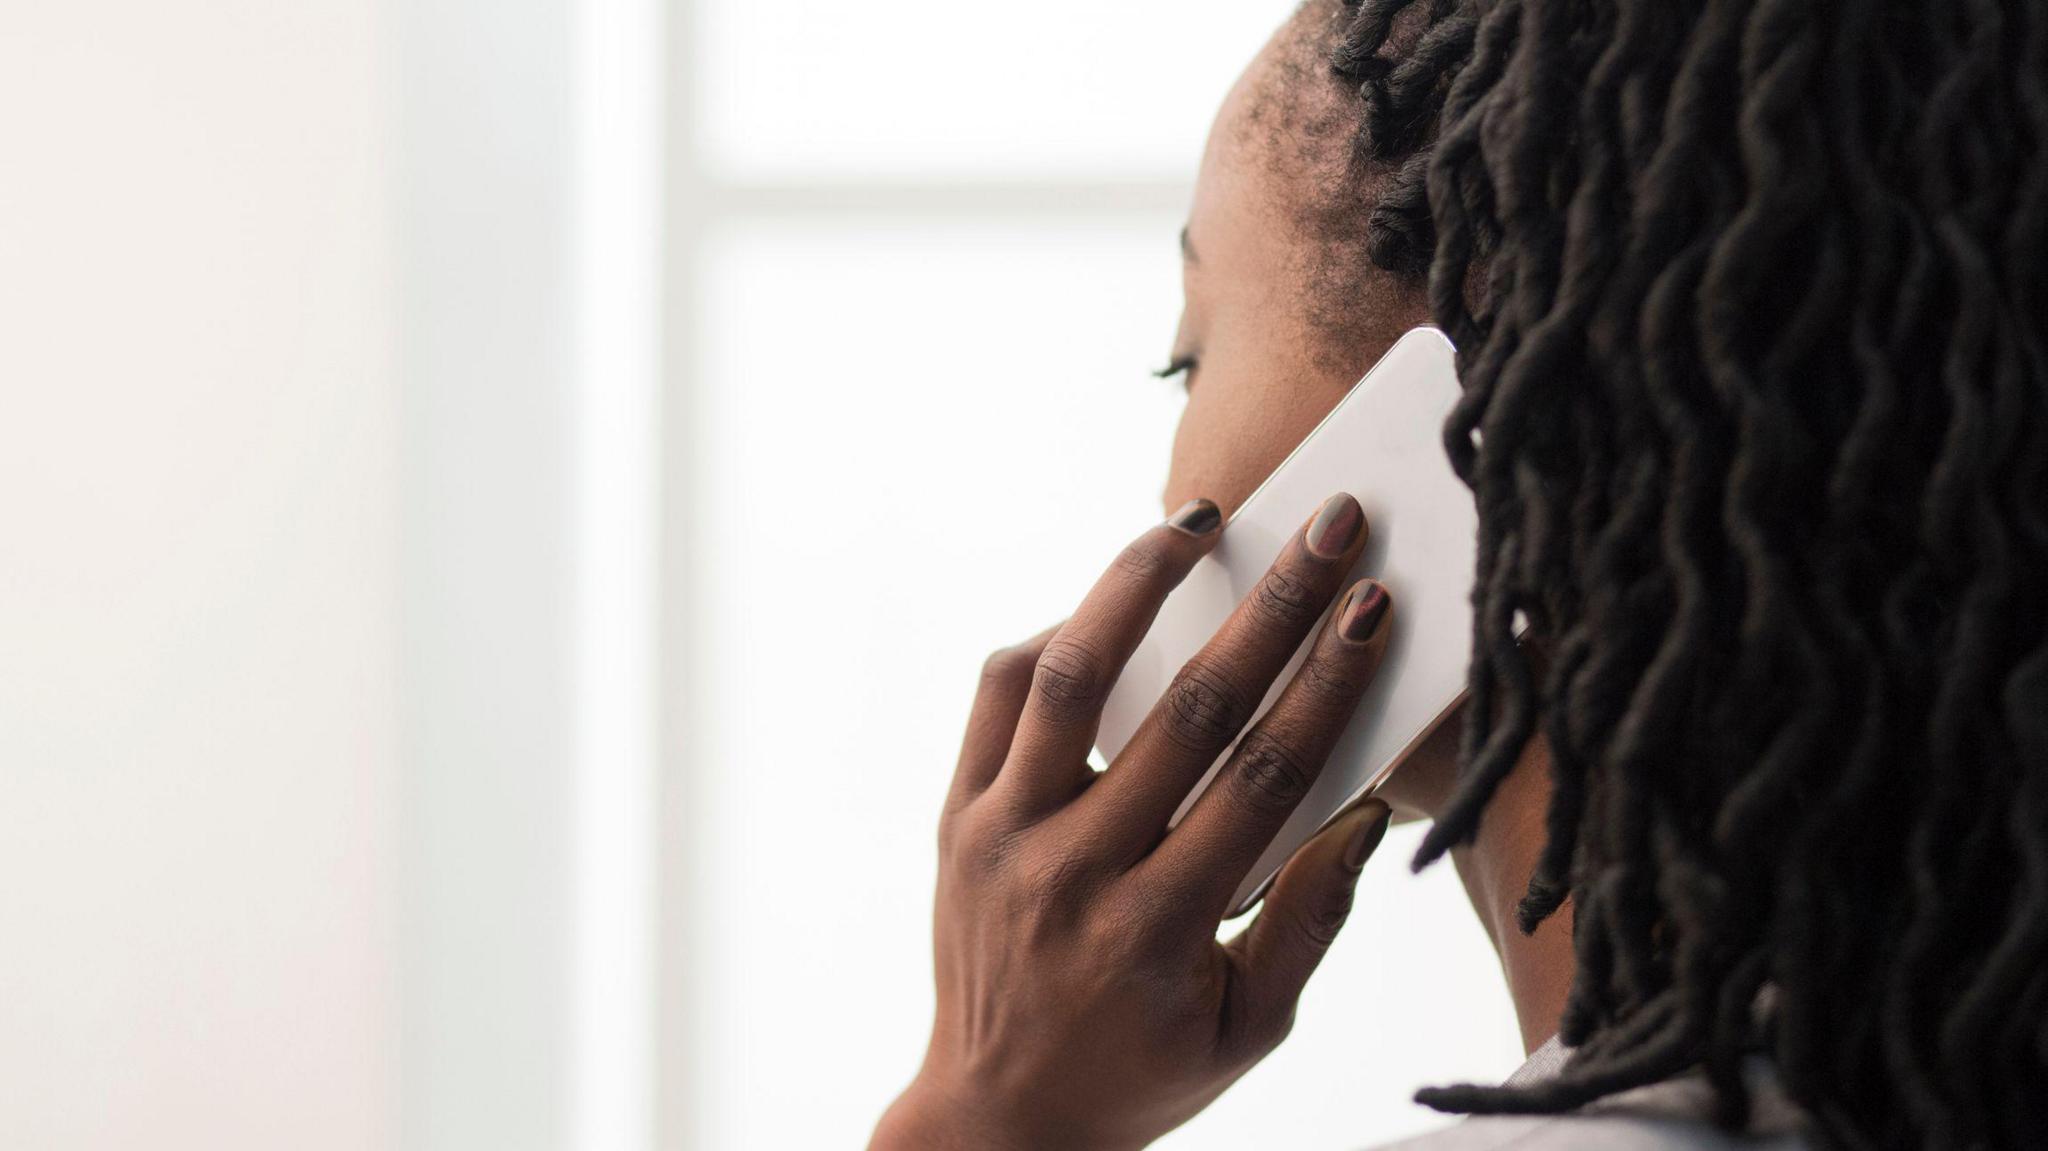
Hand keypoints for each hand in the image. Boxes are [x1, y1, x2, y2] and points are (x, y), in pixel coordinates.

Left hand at [872, 494, 1397, 1150]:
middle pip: (1189, 710)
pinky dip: (1051, 641)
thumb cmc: (1139, 1072)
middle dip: (1272, 608)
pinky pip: (998, 698)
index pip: (1261, 777)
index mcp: (1161, 928)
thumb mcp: (1248, 1030)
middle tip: (1327, 528)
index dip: (1326, 682)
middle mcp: (1077, 871)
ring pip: (1070, 678)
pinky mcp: (955, 819)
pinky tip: (1102, 610)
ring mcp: (1004, 837)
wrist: (996, 1122)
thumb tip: (1365, 809)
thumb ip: (1310, 921)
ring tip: (1192, 524)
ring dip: (1136, 586)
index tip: (1371, 604)